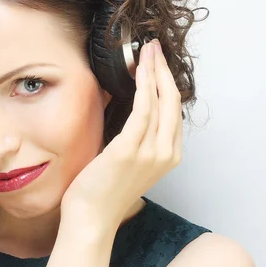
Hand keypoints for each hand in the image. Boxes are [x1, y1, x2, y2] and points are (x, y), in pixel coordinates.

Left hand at [62, 39, 182, 228]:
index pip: (173, 112)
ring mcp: (151, 152)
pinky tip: (138, 70)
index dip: (167, 83)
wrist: (92, 218)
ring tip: (146, 51)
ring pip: (160, 101)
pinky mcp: (130, 150)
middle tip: (154, 47)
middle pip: (172, 102)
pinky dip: (143, 87)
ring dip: (154, 71)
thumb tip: (132, 110)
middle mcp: (166, 153)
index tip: (158, 63)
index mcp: (168, 156)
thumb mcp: (131, 162)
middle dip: (164, 70)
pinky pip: (143, 110)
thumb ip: (138, 138)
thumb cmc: (105, 191)